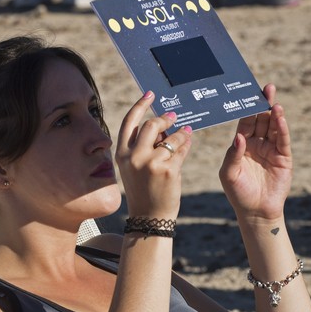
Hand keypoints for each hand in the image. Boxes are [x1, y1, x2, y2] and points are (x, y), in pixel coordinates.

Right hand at [114, 91, 189, 219]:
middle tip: (173, 117)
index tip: (150, 94)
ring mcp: (151, 163)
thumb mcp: (135, 167)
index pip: (130, 122)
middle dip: (165, 119)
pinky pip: (181, 150)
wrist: (149, 217)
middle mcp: (134, 157)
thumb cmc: (143, 190)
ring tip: (185, 133)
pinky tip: (188, 142)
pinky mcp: (168, 170)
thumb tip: (162, 124)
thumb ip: (144, 146)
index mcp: (122, 154)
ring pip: (171, 138)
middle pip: (152, 125)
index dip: (140, 105)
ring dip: (180, 133)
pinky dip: (186, 145)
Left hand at [219, 84, 291, 221]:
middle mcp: (257, 144)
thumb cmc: (238, 193)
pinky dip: (282, 128)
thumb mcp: (229, 174)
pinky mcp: (283, 157)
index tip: (248, 94)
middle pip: (261, 120)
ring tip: (274, 101)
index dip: (247, 109)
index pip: (245, 122)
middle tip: (266, 88)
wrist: (256, 211)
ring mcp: (271, 149)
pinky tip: (280, 117)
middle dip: (263, 104)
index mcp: (241, 145)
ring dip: (274, 114)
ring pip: (273, 127)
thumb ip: (233, 155)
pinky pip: (283, 139)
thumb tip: (239, 137)